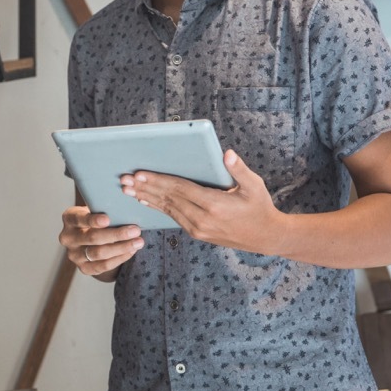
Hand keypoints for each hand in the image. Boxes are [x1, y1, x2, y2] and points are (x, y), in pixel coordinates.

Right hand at [58, 205, 143, 277]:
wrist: (90, 239)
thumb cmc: (97, 218)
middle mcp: (68, 238)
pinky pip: (103, 266)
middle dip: (117, 234)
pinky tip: (131, 251)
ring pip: (99, 253)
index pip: (79, 219)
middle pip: (92, 238)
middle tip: (135, 230)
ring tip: (138, 242)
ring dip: (122, 248)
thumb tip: (126, 209)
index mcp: (69, 218)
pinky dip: (119, 258)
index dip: (92, 220)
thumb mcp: (96, 209)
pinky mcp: (83, 268)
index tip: (108, 219)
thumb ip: (104, 209)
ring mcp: (74, 255)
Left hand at [123, 149, 286, 254]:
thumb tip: (226, 153)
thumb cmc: (260, 207)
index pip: (180, 189)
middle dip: (145, 188)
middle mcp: (203, 219)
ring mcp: (198, 229)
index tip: (140, 173)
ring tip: (128, 190)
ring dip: (147, 198)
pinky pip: (173, 218)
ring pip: (168, 210)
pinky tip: (146, 201)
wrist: (265, 237)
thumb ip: (239, 169)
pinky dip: (158, 208)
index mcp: (214, 205)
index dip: (158, 180)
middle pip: (169, 200)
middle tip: (124, 180)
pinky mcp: (197, 234)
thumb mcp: (255, 186)